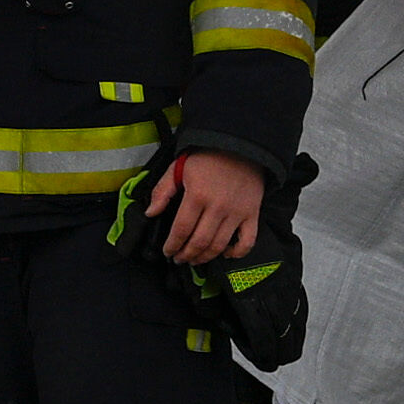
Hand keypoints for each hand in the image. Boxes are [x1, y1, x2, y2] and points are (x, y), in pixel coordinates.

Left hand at [148, 149, 266, 265]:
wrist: (240, 144)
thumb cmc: (207, 156)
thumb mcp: (179, 167)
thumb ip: (162, 190)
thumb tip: (151, 213)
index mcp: (197, 195)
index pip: (181, 230)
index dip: (172, 245)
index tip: (167, 252)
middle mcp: (218, 207)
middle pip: (199, 242)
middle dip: (186, 255)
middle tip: (179, 259)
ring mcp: (237, 212)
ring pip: (219, 246)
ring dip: (205, 258)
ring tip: (195, 260)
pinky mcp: (252, 214)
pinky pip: (247, 242)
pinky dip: (236, 253)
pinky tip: (225, 254)